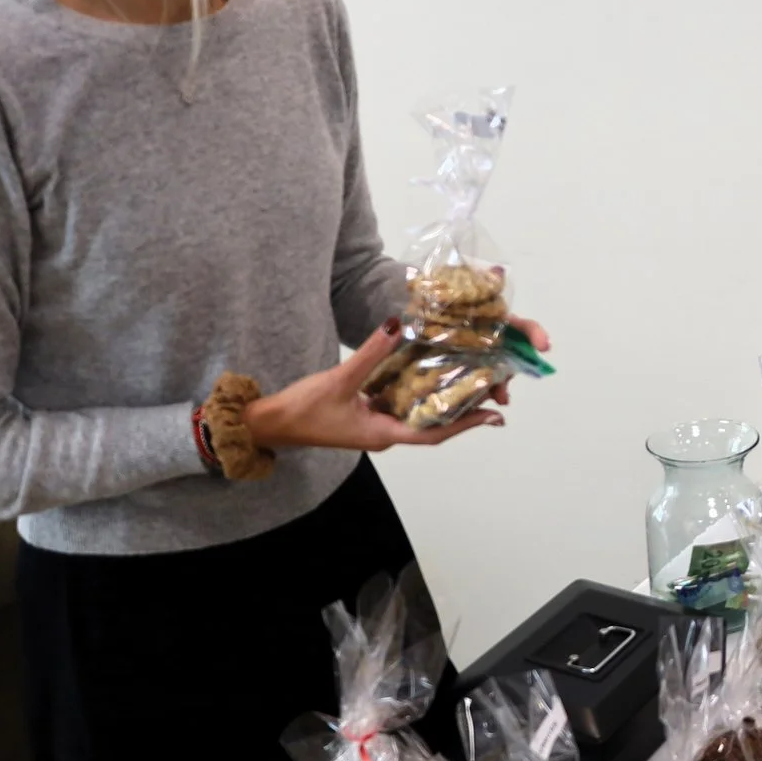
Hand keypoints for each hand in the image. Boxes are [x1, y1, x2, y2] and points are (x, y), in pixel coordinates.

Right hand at [244, 319, 550, 452]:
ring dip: (441, 399)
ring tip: (470, 379)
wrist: (269, 424)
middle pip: (433, 423)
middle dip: (462, 410)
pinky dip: (416, 390)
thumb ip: (370, 353)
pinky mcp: (366, 413)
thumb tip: (397, 325)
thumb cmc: (301, 410)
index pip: (434, 432)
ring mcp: (375, 424)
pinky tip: (429, 372)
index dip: (465, 424)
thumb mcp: (339, 379)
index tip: (492, 414)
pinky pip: (399, 403)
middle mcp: (385, 433)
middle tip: (490, 389)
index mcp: (383, 435)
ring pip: (417, 412)